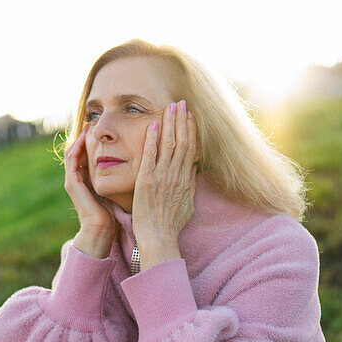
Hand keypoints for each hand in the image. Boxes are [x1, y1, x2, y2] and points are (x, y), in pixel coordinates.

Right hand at [64, 124, 117, 257]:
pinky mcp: (72, 183)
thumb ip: (121, 178)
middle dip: (87, 135)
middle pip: (80, 149)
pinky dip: (76, 146)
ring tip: (89, 122)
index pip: (90, 153)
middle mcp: (79, 178)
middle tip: (96, 119)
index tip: (109, 127)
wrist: (101, 231)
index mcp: (89, 179)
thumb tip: (139, 165)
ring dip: (80, 136)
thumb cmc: (113, 215)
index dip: (97, 140)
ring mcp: (73, 180)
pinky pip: (71, 159)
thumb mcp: (118, 191)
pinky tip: (84, 136)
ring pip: (73, 151)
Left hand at [132, 100, 197, 268]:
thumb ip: (189, 185)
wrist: (159, 238)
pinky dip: (152, 139)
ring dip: (169, 123)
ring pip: (168, 144)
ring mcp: (162, 177)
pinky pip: (150, 155)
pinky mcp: (147, 181)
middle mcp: (176, 175)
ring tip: (169, 106)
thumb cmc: (171, 225)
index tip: (189, 116)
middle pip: (182, 141)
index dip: (190, 130)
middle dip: (181, 120)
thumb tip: (193, 170)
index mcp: (185, 180)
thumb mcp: (188, 204)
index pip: (191, 148)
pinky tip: (152, 125)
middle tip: (180, 103)